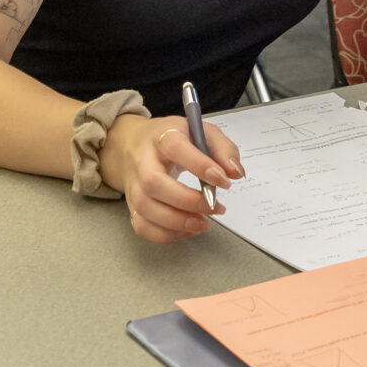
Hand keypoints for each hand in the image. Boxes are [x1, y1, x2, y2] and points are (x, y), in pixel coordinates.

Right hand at [102, 113, 244, 243]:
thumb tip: (235, 173)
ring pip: (145, 208)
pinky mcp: (132, 205)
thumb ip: (223, 149)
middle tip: (214, 206)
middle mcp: (142, 161)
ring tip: (204, 223)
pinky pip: (142, 226)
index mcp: (162, 137)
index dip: (199, 165)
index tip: (224, 181)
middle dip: (187, 200)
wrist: (132, 143)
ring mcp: (134, 185)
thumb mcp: (201, 131)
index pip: (175, 147)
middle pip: (153, 183)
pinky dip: (166, 234)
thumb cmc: (173, 138)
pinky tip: (188, 229)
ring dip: (178, 222)